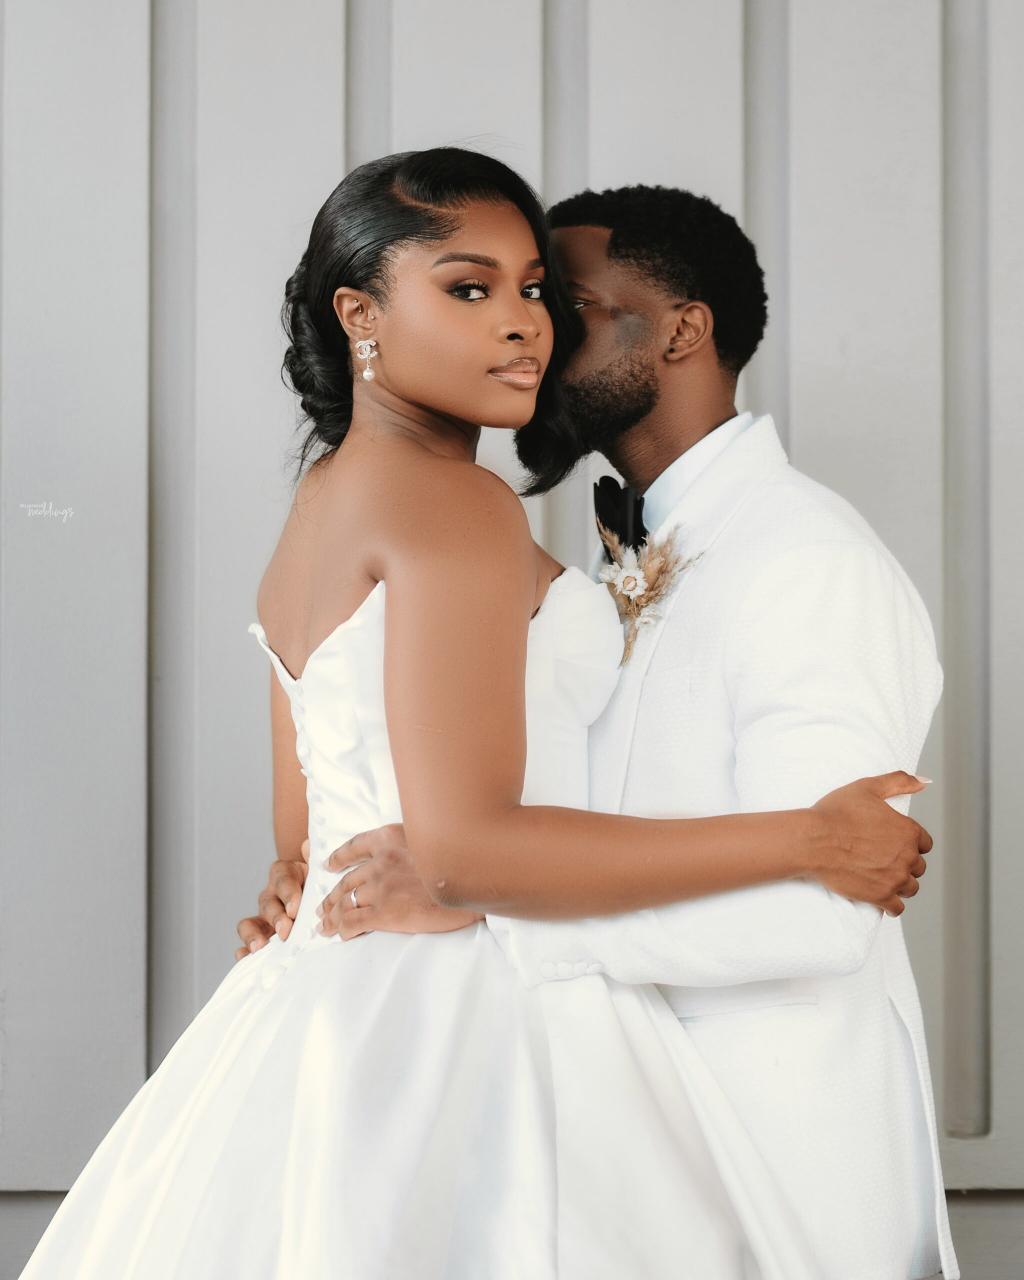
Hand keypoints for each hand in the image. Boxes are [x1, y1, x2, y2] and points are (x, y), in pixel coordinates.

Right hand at [233, 837, 309, 960]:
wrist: (317, 898)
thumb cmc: (319, 883)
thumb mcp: (319, 870)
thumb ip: (314, 858)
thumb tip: (308, 845)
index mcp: (286, 875)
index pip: (282, 878)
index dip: (287, 893)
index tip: (295, 909)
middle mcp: (271, 895)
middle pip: (267, 903)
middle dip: (275, 917)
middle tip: (285, 930)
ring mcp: (264, 918)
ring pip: (250, 923)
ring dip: (253, 935)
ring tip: (259, 947)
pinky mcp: (261, 937)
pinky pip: (247, 943)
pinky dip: (243, 951)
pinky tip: (244, 957)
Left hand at [317, 823, 483, 940]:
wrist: (473, 880)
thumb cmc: (461, 861)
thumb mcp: (433, 839)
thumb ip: (414, 845)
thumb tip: (412, 857)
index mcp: (391, 838)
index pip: (356, 846)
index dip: (339, 857)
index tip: (329, 864)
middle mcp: (380, 861)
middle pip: (346, 880)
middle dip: (331, 895)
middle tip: (322, 907)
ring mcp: (380, 888)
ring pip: (344, 903)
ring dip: (331, 916)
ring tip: (324, 925)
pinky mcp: (384, 913)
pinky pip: (353, 923)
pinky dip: (341, 930)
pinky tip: (338, 935)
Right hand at [809, 771, 932, 915]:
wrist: (814, 840)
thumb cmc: (837, 813)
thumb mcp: (868, 787)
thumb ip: (900, 782)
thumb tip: (925, 781)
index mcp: (908, 831)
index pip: (925, 843)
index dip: (910, 843)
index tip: (894, 843)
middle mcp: (907, 856)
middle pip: (918, 867)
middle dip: (905, 864)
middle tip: (884, 860)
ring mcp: (895, 879)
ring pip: (910, 888)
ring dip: (900, 884)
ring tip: (882, 878)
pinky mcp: (881, 896)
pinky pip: (897, 908)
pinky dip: (891, 904)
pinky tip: (881, 897)